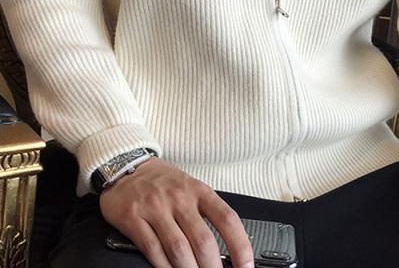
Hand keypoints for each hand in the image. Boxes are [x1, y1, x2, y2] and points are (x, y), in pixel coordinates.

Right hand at [99, 156, 254, 267]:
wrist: (125, 166)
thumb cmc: (162, 181)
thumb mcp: (190, 187)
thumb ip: (205, 212)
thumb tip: (227, 245)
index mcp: (199, 190)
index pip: (227, 218)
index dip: (240, 245)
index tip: (246, 265)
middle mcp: (180, 198)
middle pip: (203, 240)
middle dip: (213, 267)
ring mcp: (156, 208)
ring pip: (179, 248)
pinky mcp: (133, 218)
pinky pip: (152, 249)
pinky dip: (164, 267)